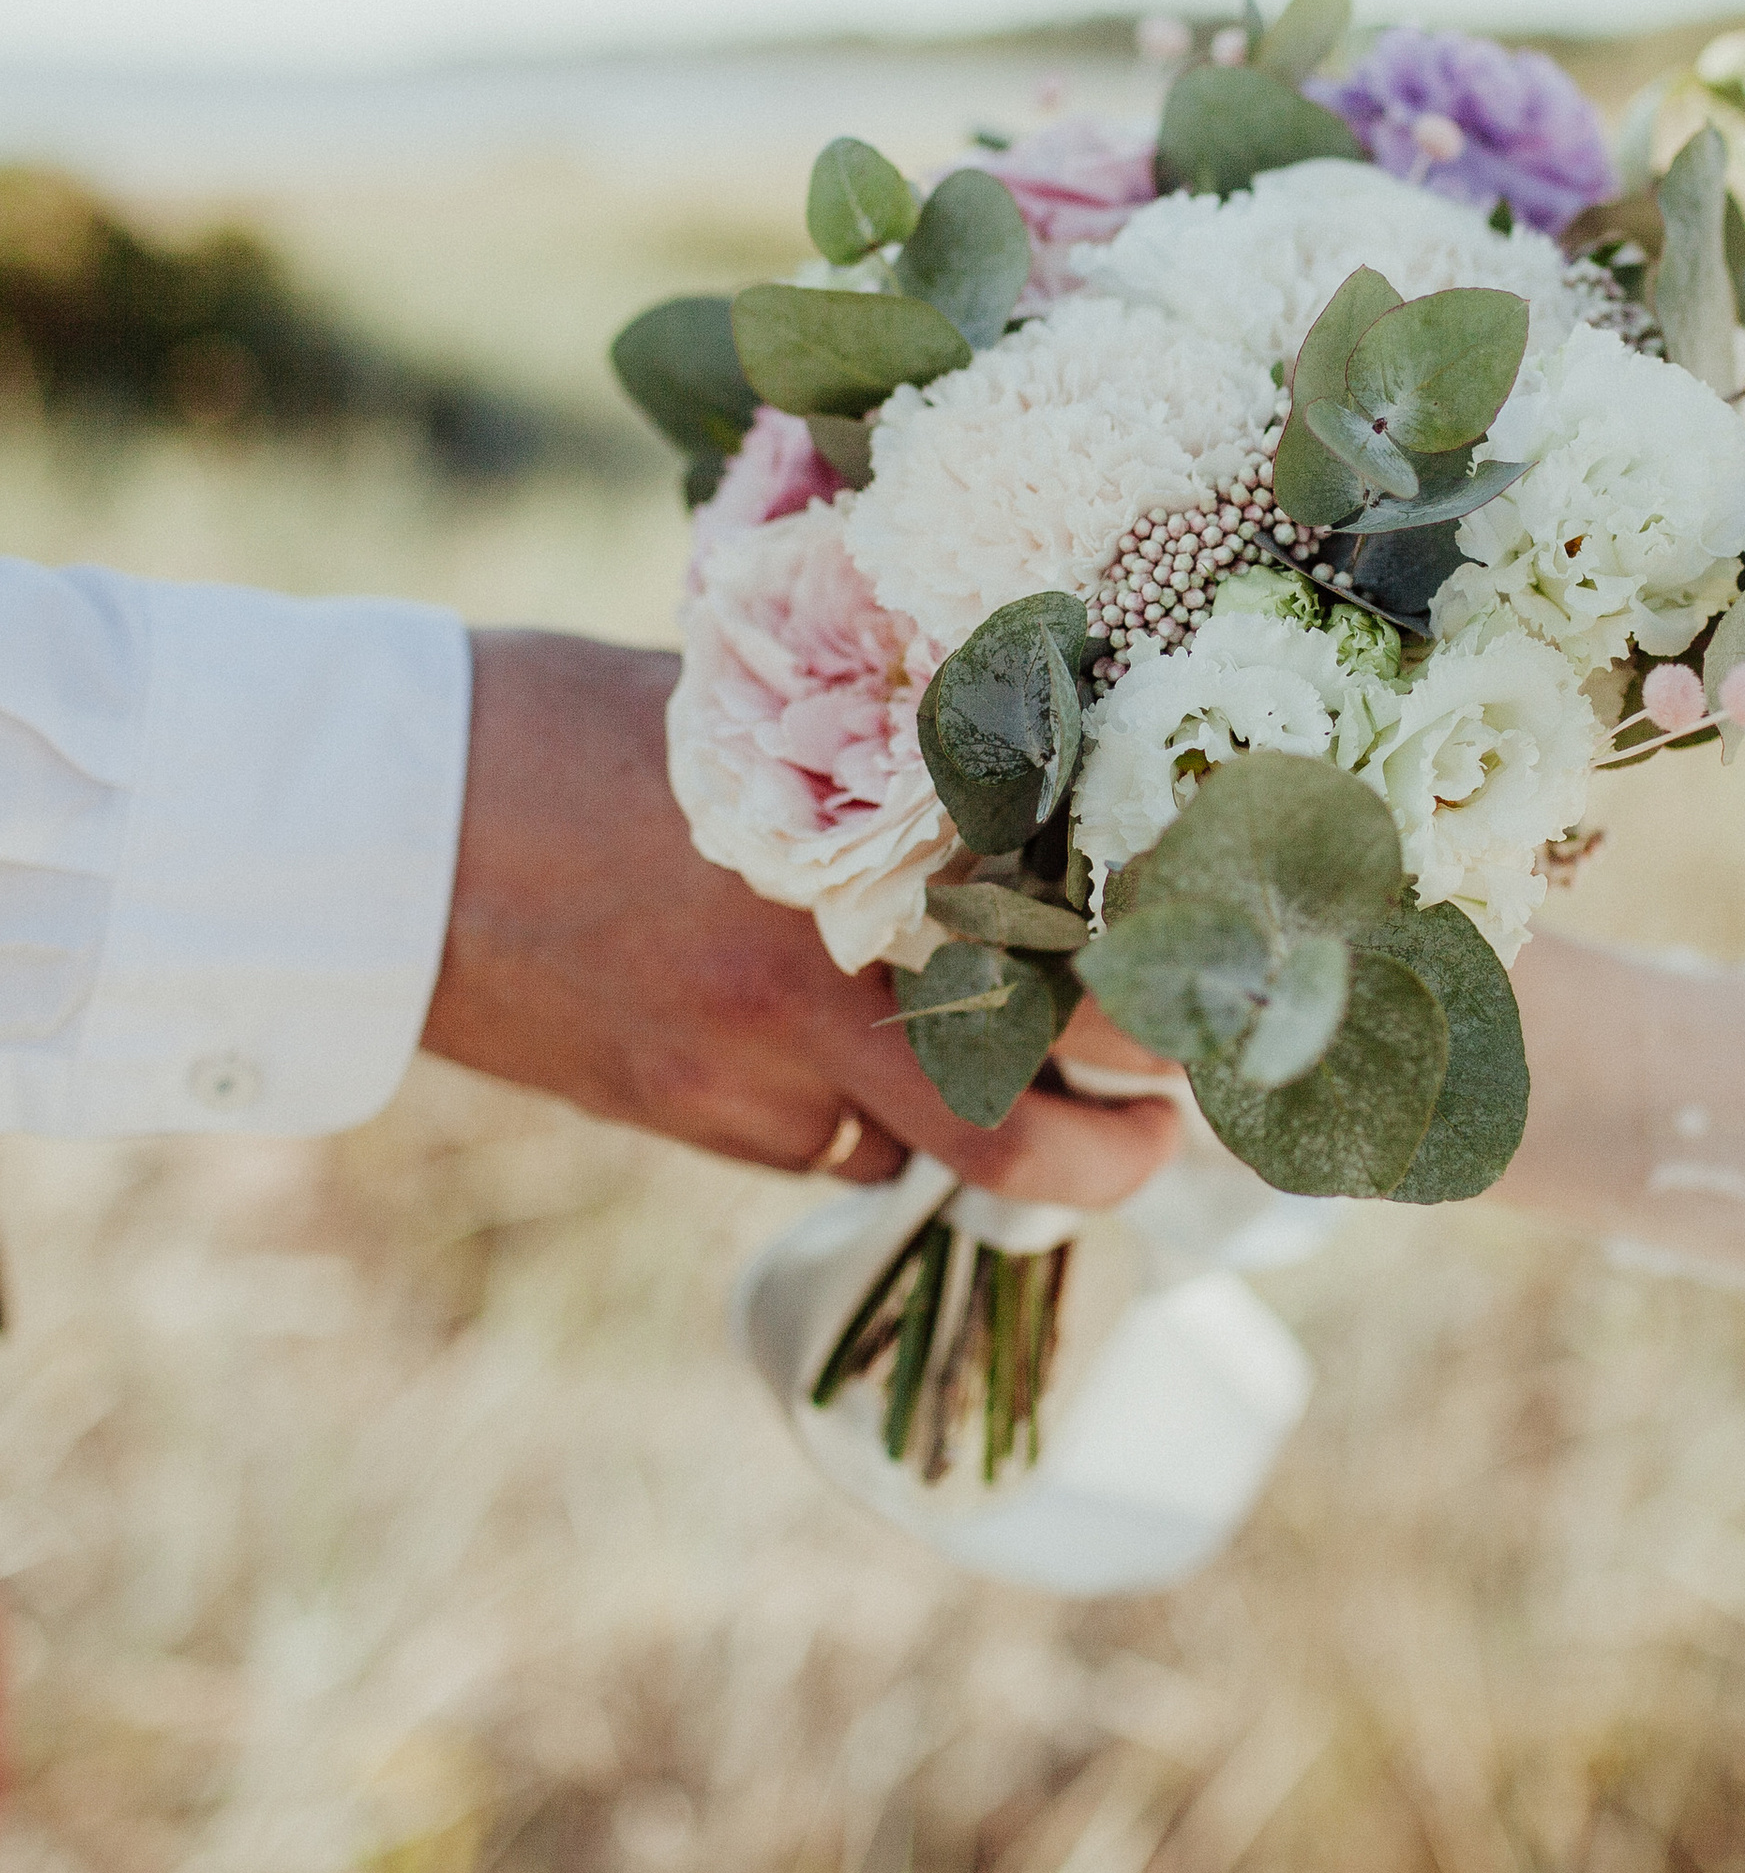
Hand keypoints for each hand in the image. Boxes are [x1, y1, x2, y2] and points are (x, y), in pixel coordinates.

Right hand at [420, 631, 1181, 1205]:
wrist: (392, 820)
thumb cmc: (592, 720)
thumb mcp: (773, 713)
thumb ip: (902, 770)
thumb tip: (1030, 795)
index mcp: (884, 848)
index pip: (1084, 964)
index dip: (1175, 1019)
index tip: (1224, 1010)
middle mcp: (840, 981)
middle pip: (1034, 1140)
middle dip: (1123, 1154)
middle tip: (1168, 1115)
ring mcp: (766, 1073)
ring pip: (941, 1159)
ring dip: (1015, 1149)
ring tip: (1069, 1109)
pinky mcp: (702, 1121)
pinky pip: (838, 1147)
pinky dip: (880, 1119)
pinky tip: (870, 1053)